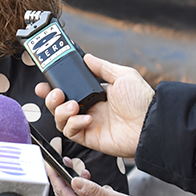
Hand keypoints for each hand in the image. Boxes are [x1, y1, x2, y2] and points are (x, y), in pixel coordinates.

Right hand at [35, 54, 154, 157]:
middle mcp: (89, 109)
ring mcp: (88, 124)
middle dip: (51, 99)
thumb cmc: (142, 101)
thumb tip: (87, 58)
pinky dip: (73, 124)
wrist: (151, 123)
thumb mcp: (123, 75)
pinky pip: (71, 132)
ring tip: (74, 105)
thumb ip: (102, 67)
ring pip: (60, 120)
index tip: (44, 84)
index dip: (53, 88)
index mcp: (94, 95)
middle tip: (56, 93)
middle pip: (58, 106)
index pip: (68, 91)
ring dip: (61, 111)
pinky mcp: (89, 138)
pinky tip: (87, 118)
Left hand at [46, 162, 153, 195]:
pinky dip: (80, 188)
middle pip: (63, 194)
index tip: (50, 165)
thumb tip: (74, 181)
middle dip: (58, 177)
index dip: (54, 177)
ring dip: (70, 181)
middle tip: (57, 163)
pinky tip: (87, 180)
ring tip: (73, 168)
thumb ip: (92, 189)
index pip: (62, 192)